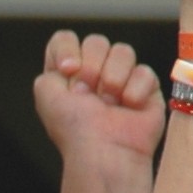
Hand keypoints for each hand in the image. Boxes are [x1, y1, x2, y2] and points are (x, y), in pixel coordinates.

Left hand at [33, 32, 162, 179]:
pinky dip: (134, 89)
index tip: (68, 69)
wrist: (104, 152)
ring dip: (113, 77)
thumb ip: (53, 60)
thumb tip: (76, 56)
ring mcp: (122, 80)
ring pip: (123, 51)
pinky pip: (144, 71)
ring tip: (110, 102)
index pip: (66, 40)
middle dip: (91, 66)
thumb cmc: (75, 129)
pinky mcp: (147, 89)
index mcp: (67, 74)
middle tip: (88, 93)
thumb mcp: (45, 91)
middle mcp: (94, 74)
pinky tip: (129, 107)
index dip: (67, 49)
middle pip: (96, 41)